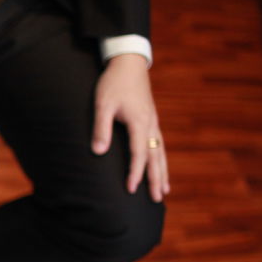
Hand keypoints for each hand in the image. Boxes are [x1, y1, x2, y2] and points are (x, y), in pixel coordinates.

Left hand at [91, 53, 168, 201]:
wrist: (128, 63)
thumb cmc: (112, 83)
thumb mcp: (102, 104)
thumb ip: (101, 128)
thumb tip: (97, 152)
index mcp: (138, 122)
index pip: (138, 153)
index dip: (135, 172)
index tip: (131, 189)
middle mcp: (150, 124)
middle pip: (155, 157)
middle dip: (156, 178)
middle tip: (157, 198)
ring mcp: (153, 122)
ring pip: (160, 152)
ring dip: (162, 171)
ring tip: (164, 190)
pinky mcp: (151, 119)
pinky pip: (159, 144)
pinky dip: (161, 159)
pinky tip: (160, 167)